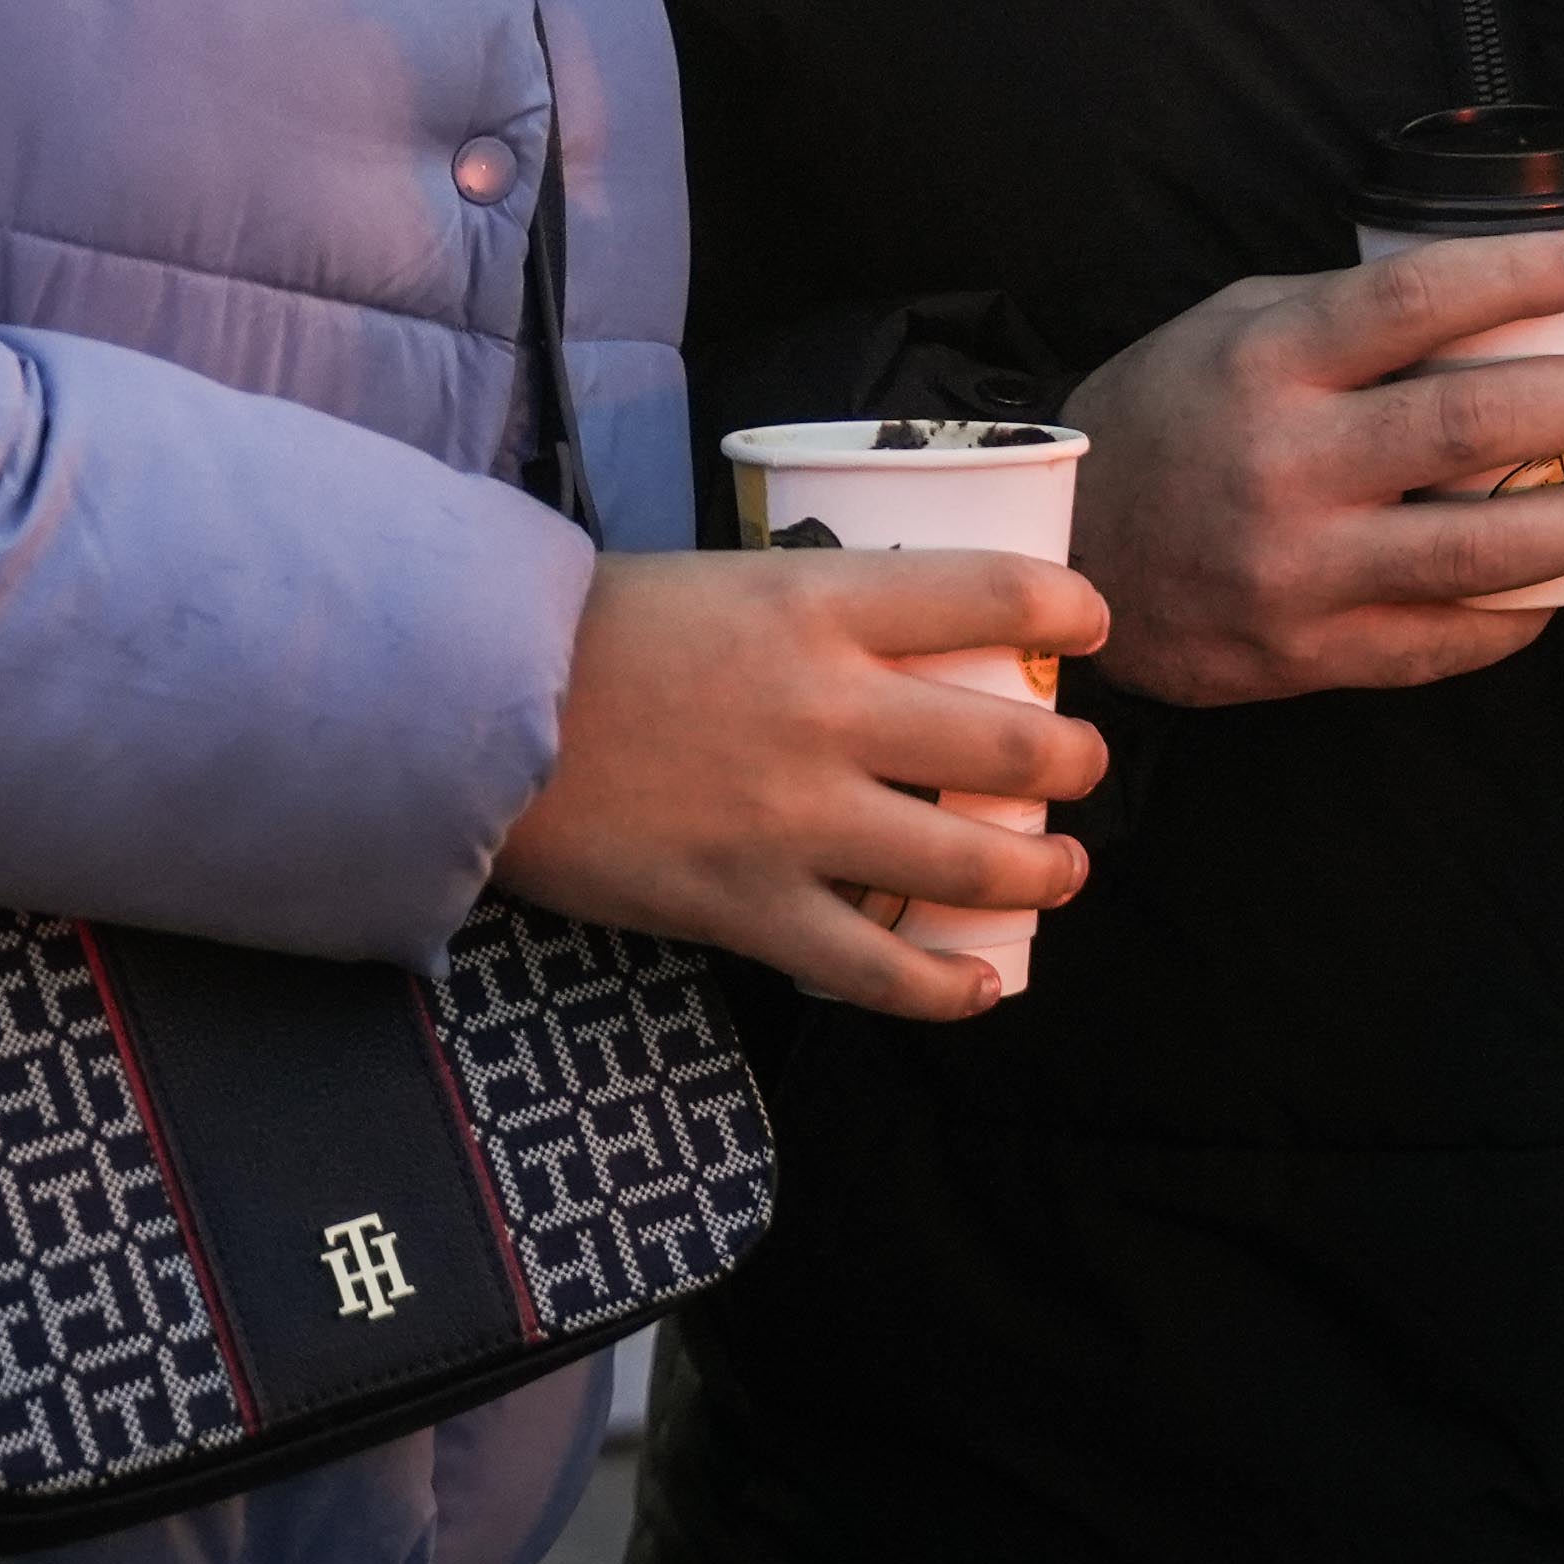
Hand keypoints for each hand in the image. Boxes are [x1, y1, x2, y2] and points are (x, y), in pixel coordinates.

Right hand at [493, 546, 1111, 1023]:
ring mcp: (799, 819)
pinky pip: (879, 969)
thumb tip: (900, 636)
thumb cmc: (589, 628)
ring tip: (1060, 868)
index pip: (996, 592)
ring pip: (971, 861)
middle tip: (1080, 766)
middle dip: (1072, 761)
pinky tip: (979, 984)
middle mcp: (833, 709)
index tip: (1090, 626)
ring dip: (1040, 869)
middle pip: (1010, 745)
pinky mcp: (754, 908)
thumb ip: (818, 609)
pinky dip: (946, 987)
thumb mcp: (725, 576)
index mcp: (823, 603)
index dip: (1069, 607)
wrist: (472, 710)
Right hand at [1065, 232, 1563, 707]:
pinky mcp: (1308, 654)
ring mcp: (1298, 569)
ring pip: (1477, 548)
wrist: (1066, 551)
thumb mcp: (1228, 328)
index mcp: (1263, 363)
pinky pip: (1443, 640)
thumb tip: (1487, 292)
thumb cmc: (1163, 418)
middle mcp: (1284, 462)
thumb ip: (1338, 313)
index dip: (1511, 276)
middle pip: (1469, 425)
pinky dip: (1518, 614)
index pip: (1409, 304)